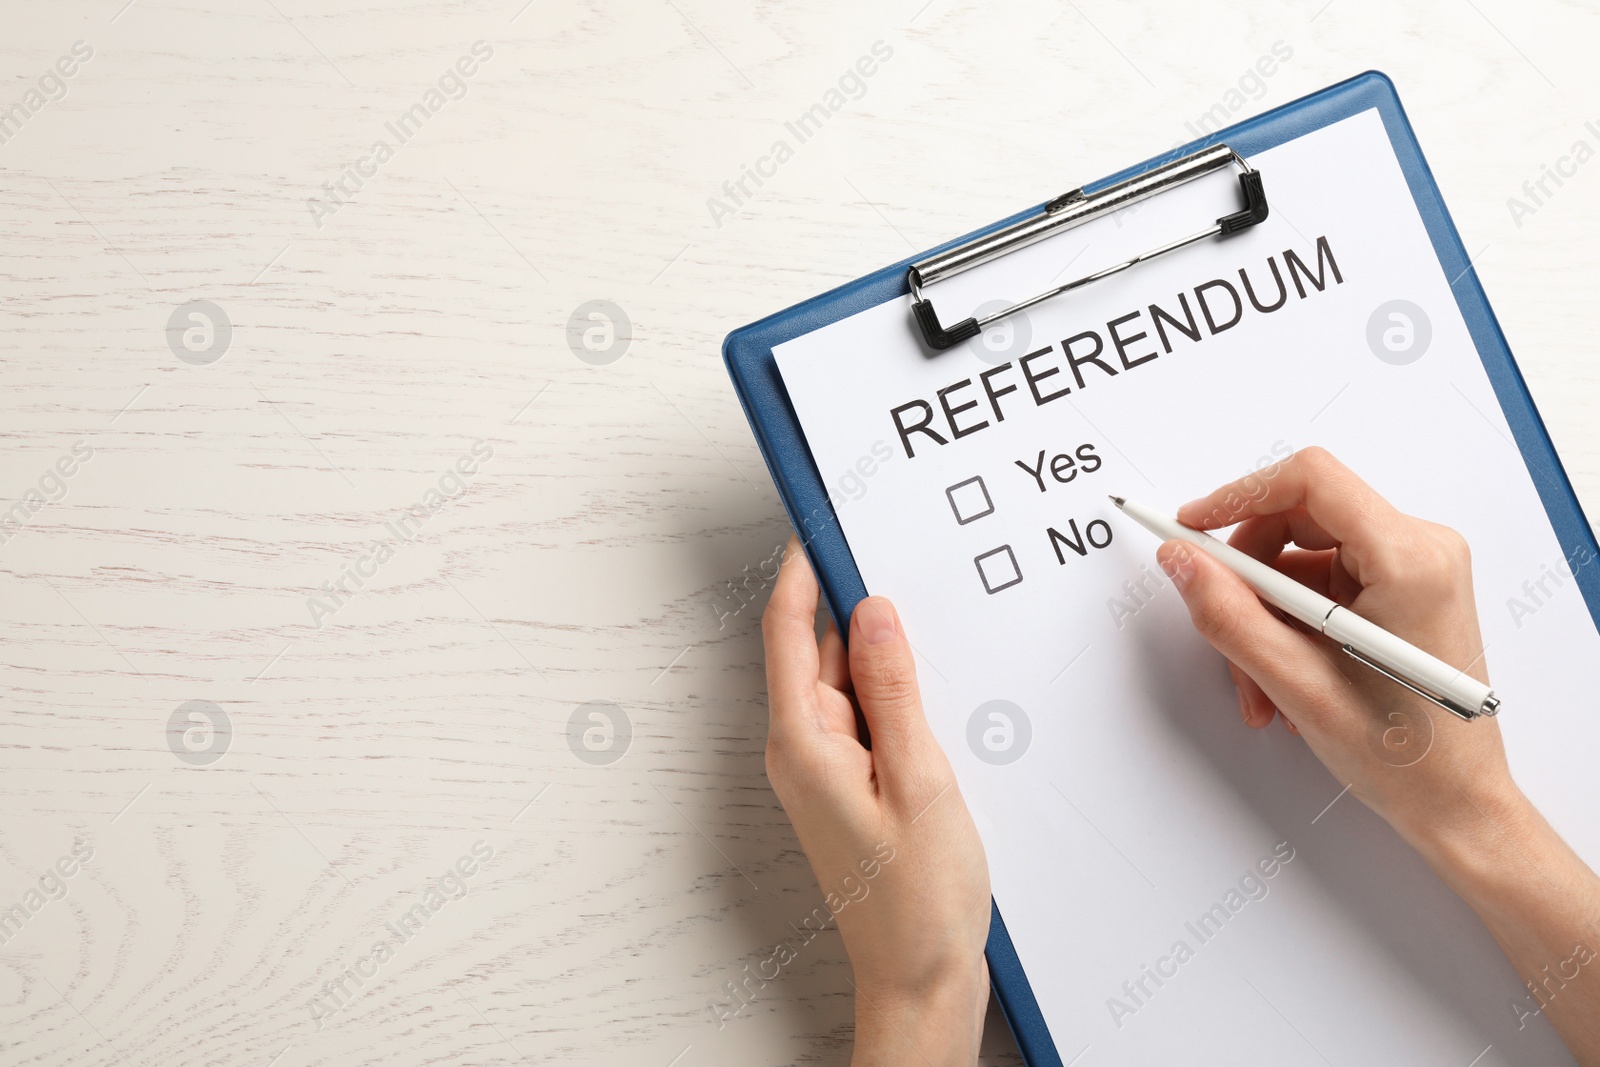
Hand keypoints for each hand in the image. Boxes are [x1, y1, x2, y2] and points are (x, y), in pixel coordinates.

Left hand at [763, 535, 990, 1065]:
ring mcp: (826, 768)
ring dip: (883, 656)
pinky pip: (866, 717)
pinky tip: (934, 694)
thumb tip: (873, 612)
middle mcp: (803, 750)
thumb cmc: (919, 900)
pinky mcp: (852, 784)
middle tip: (905, 563)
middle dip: (857, 606)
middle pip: (818, 649)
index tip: (821, 520)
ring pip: (848, 682)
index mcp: (804, 742)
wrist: (922, 980)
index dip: (802, 569)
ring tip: (934, 639)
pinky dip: (895, 695)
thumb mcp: (920, 778)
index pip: (789, 630)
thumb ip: (894, 689)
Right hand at [1159, 446, 1514, 857]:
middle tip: (1223, 625)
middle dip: (1249, 577)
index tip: (1194, 527)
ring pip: (1302, 559)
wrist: (1456, 802)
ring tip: (1260, 682)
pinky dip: (1289, 625)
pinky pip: (1320, 584)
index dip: (1239, 495)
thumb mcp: (1297, 684)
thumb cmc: (1407, 756)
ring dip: (1265, 615)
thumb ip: (1228, 614)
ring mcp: (1414, 570)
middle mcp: (1421, 551)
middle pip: (1300, 519)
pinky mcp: (1402, 591)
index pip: (1310, 480)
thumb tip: (1183, 561)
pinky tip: (1284, 676)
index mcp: (1410, 560)